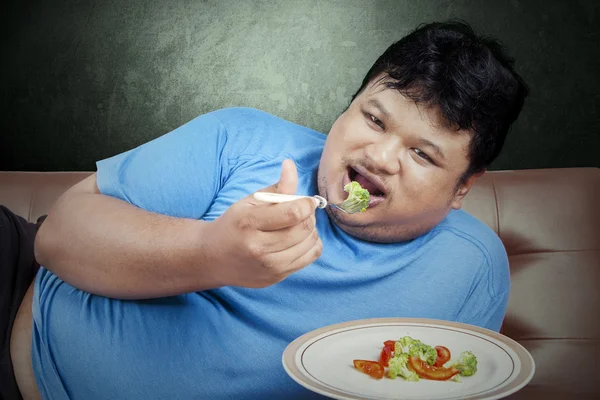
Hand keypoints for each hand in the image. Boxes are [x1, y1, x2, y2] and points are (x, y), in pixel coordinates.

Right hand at [206, 159, 321, 287]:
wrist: (212, 258)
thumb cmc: (234, 225)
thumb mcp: (250, 202)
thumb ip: (276, 187)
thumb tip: (290, 165)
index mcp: (249, 223)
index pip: (293, 213)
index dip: (307, 204)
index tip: (307, 201)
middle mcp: (259, 248)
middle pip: (303, 229)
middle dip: (309, 216)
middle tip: (302, 212)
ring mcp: (268, 267)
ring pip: (309, 244)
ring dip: (311, 231)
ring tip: (299, 225)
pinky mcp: (276, 278)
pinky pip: (309, 259)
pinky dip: (311, 246)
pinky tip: (300, 240)